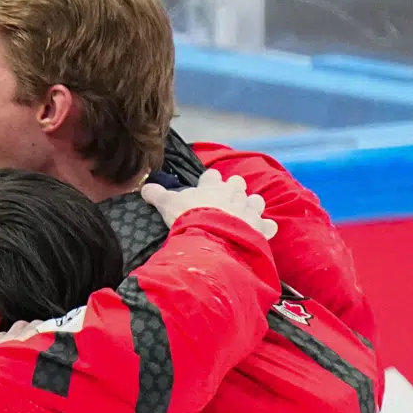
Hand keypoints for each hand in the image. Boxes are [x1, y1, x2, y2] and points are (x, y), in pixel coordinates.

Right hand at [144, 167, 275, 239]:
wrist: (209, 237)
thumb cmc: (188, 217)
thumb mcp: (167, 204)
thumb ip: (157, 194)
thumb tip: (144, 187)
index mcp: (213, 186)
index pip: (212, 176)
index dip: (209, 180)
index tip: (205, 186)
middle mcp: (234, 194)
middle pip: (238, 183)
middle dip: (234, 189)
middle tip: (225, 201)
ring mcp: (248, 210)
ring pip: (255, 201)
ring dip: (251, 206)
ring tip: (243, 214)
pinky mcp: (259, 228)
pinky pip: (268, 226)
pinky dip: (265, 228)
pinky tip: (260, 231)